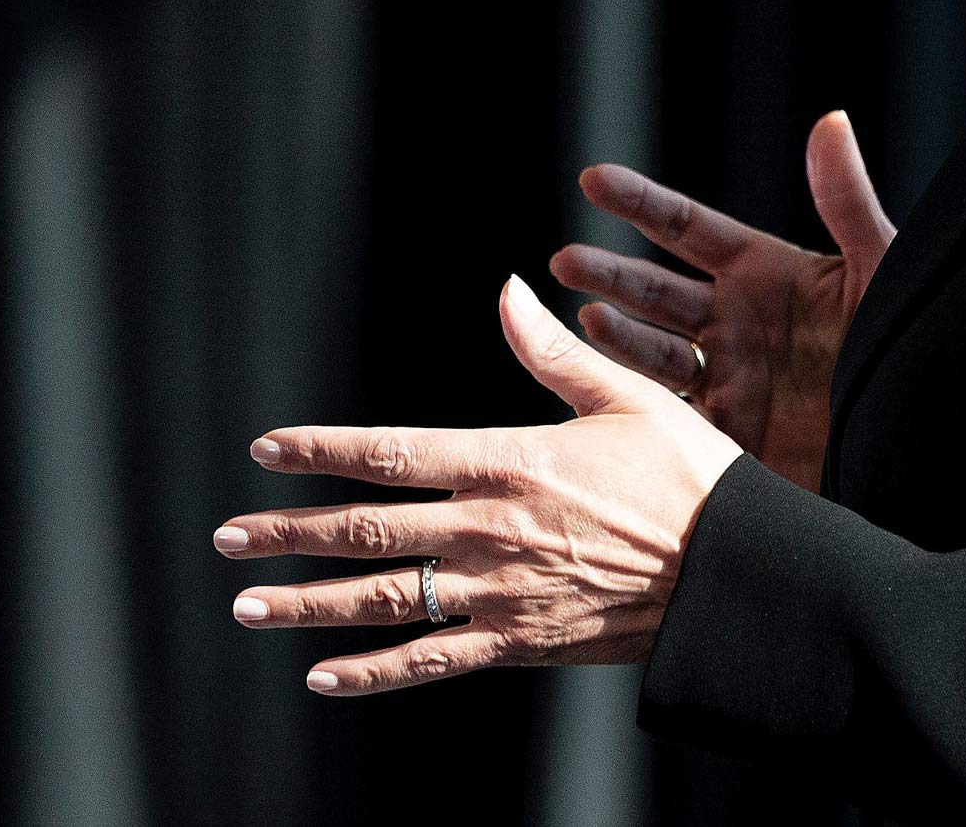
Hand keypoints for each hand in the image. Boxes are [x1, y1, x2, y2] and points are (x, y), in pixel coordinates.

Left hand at [214, 276, 744, 695]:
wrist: (740, 579)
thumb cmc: (692, 479)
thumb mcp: (626, 398)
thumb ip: (553, 351)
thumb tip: (509, 289)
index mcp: (510, 460)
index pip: (393, 451)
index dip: (323, 449)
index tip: (267, 448)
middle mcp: (490, 529)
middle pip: (367, 528)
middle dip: (288, 532)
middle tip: (226, 537)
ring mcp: (499, 593)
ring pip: (383, 599)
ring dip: (308, 604)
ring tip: (247, 605)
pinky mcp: (519, 643)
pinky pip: (432, 661)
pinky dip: (374, 673)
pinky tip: (322, 677)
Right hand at [549, 109, 894, 490]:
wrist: (923, 445)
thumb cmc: (915, 346)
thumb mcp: (881, 270)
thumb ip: (847, 201)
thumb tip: (830, 120)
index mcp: (767, 274)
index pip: (688, 227)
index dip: (640, 203)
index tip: (593, 178)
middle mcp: (738, 323)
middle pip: (654, 290)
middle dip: (608, 273)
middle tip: (566, 260)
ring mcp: (730, 380)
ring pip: (651, 350)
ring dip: (614, 333)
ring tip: (584, 318)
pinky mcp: (729, 437)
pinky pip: (667, 414)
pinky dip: (631, 398)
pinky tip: (602, 384)